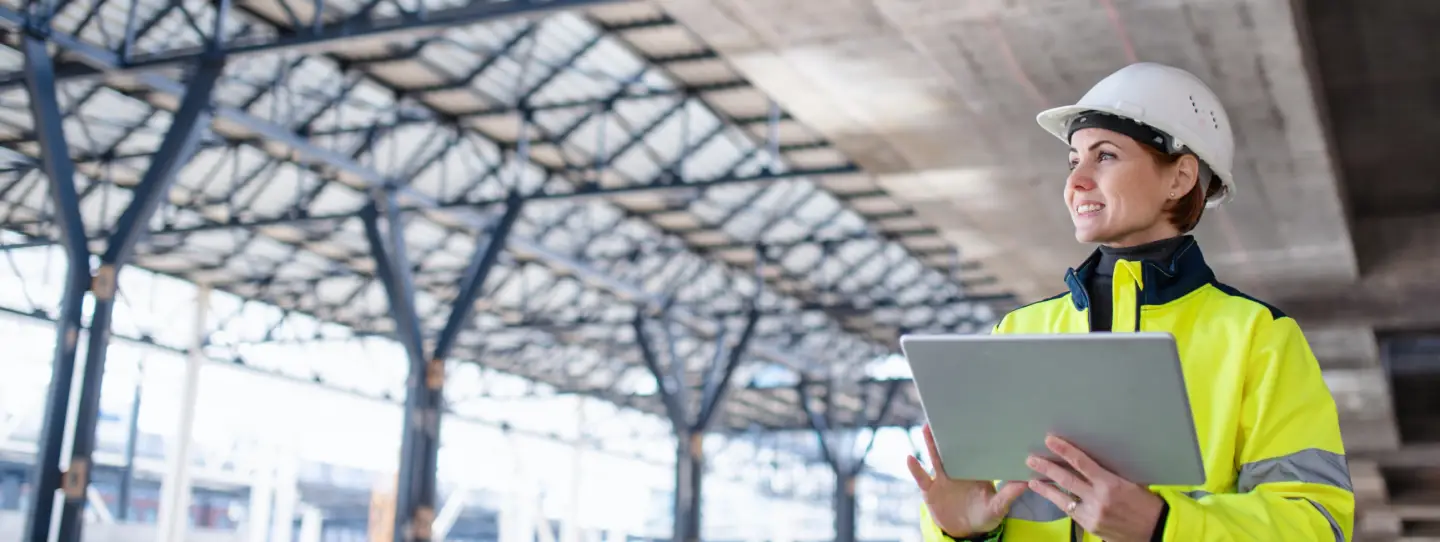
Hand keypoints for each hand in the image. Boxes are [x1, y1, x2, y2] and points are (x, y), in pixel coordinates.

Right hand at [907, 424, 1027, 536]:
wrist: (965, 531)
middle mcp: (957, 471)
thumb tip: (1026, 481)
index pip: (973, 450)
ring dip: (930, 443)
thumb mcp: (998, 506)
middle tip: (945, 414)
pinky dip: (915, 468)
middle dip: (948, 433)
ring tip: (926, 427)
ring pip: (935, 458)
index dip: (972, 436)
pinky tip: (910, 458)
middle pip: (951, 449)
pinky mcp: (930, 490)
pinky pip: (921, 478)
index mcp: (974, 470)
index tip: (974, 419)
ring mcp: (941, 479)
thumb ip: (1009, 494)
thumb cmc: (985, 516)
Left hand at [1026, 435, 1164, 541]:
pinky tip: (1051, 496)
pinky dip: (1060, 502)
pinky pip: (1071, 512)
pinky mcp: (1090, 527)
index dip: (1064, 450)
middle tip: (1031, 459)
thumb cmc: (1145, 502)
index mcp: (1110, 484)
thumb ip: (1108, 474)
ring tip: (1032, 480)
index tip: (1050, 440)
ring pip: (1063, 499)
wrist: (1155, 529)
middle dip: (1046, 468)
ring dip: (1046, 489)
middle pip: (1066, 479)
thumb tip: (1088, 462)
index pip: (1082, 463)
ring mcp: (1092, 515)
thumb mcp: (1130, 482)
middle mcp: (1098, 499)